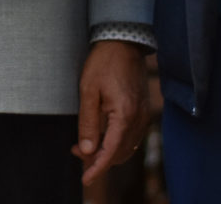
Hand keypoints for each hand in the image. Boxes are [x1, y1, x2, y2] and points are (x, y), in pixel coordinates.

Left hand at [73, 40, 149, 185]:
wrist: (123, 42)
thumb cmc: (103, 63)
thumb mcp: (88, 92)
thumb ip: (88, 123)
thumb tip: (87, 151)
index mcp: (124, 115)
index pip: (111, 152)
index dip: (97, 169)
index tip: (86, 180)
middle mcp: (138, 118)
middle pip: (121, 153)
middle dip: (99, 159)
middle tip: (77, 152)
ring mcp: (143, 114)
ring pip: (128, 146)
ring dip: (108, 151)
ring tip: (85, 145)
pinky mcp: (143, 109)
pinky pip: (133, 135)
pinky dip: (118, 142)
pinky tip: (103, 135)